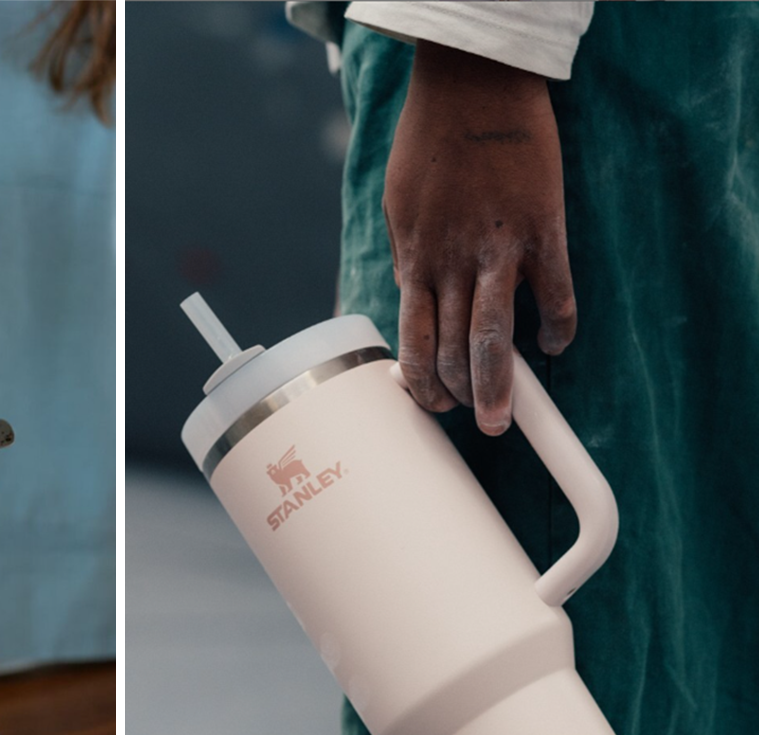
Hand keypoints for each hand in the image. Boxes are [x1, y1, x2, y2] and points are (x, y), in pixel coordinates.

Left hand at [383, 42, 576, 434]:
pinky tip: (555, 343)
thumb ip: (410, 255)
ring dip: (501, 386)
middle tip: (478, 421)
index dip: (423, 385)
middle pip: (453, 352)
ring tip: (506, 417)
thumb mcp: (399, 206)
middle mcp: (453, 265)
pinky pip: (556, 295)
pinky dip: (558, 327)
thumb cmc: (430, 144)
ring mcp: (499, 252)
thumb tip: (413, 294)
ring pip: (495, 338)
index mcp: (416, 261)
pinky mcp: (544, 232)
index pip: (413, 344)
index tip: (433, 405)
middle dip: (463, 397)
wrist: (472, 89)